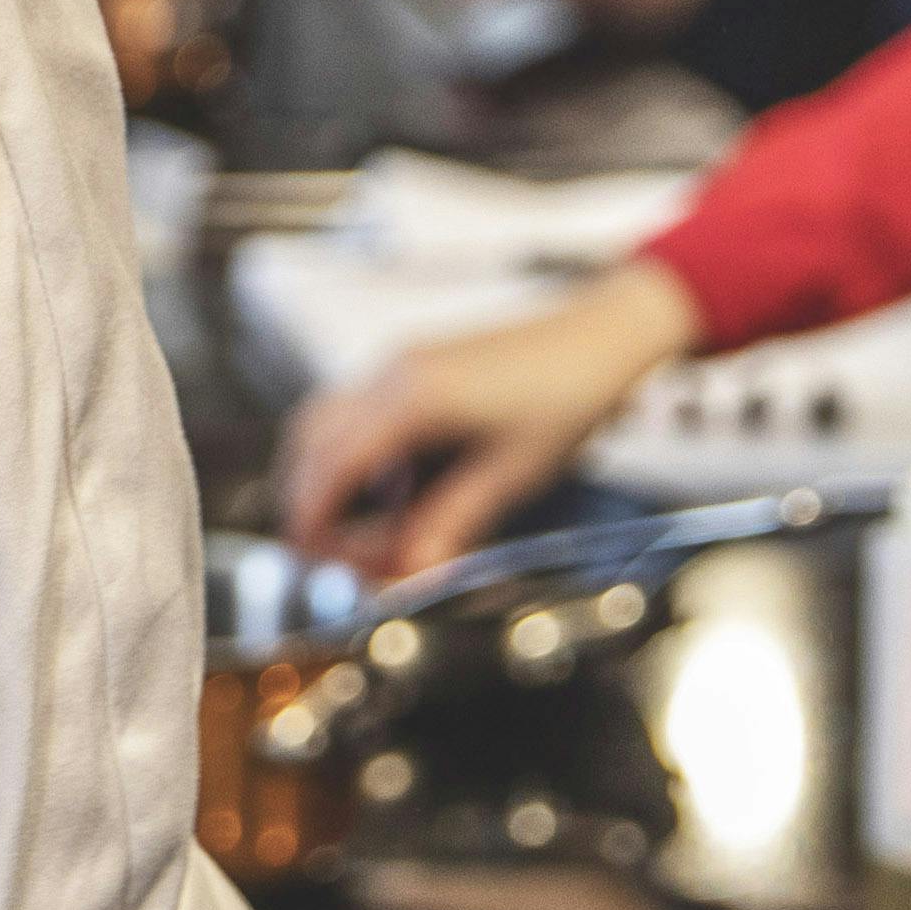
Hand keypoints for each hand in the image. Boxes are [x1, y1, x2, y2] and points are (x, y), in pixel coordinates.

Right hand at [277, 265, 705, 573]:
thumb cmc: (568, 399)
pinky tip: (387, 487)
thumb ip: (451, 523)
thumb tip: (412, 573)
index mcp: (410, 400)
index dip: (313, 515)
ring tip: (350, 524)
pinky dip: (352, 452)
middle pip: (313, 438)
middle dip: (308, 496)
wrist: (602, 337)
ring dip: (325, 472)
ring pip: (328, 419)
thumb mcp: (511, 474)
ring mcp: (397, 364)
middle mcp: (390, 374)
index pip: (333, 464)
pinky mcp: (413, 364)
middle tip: (327, 548)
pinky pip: (357, 408)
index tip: (312, 556)